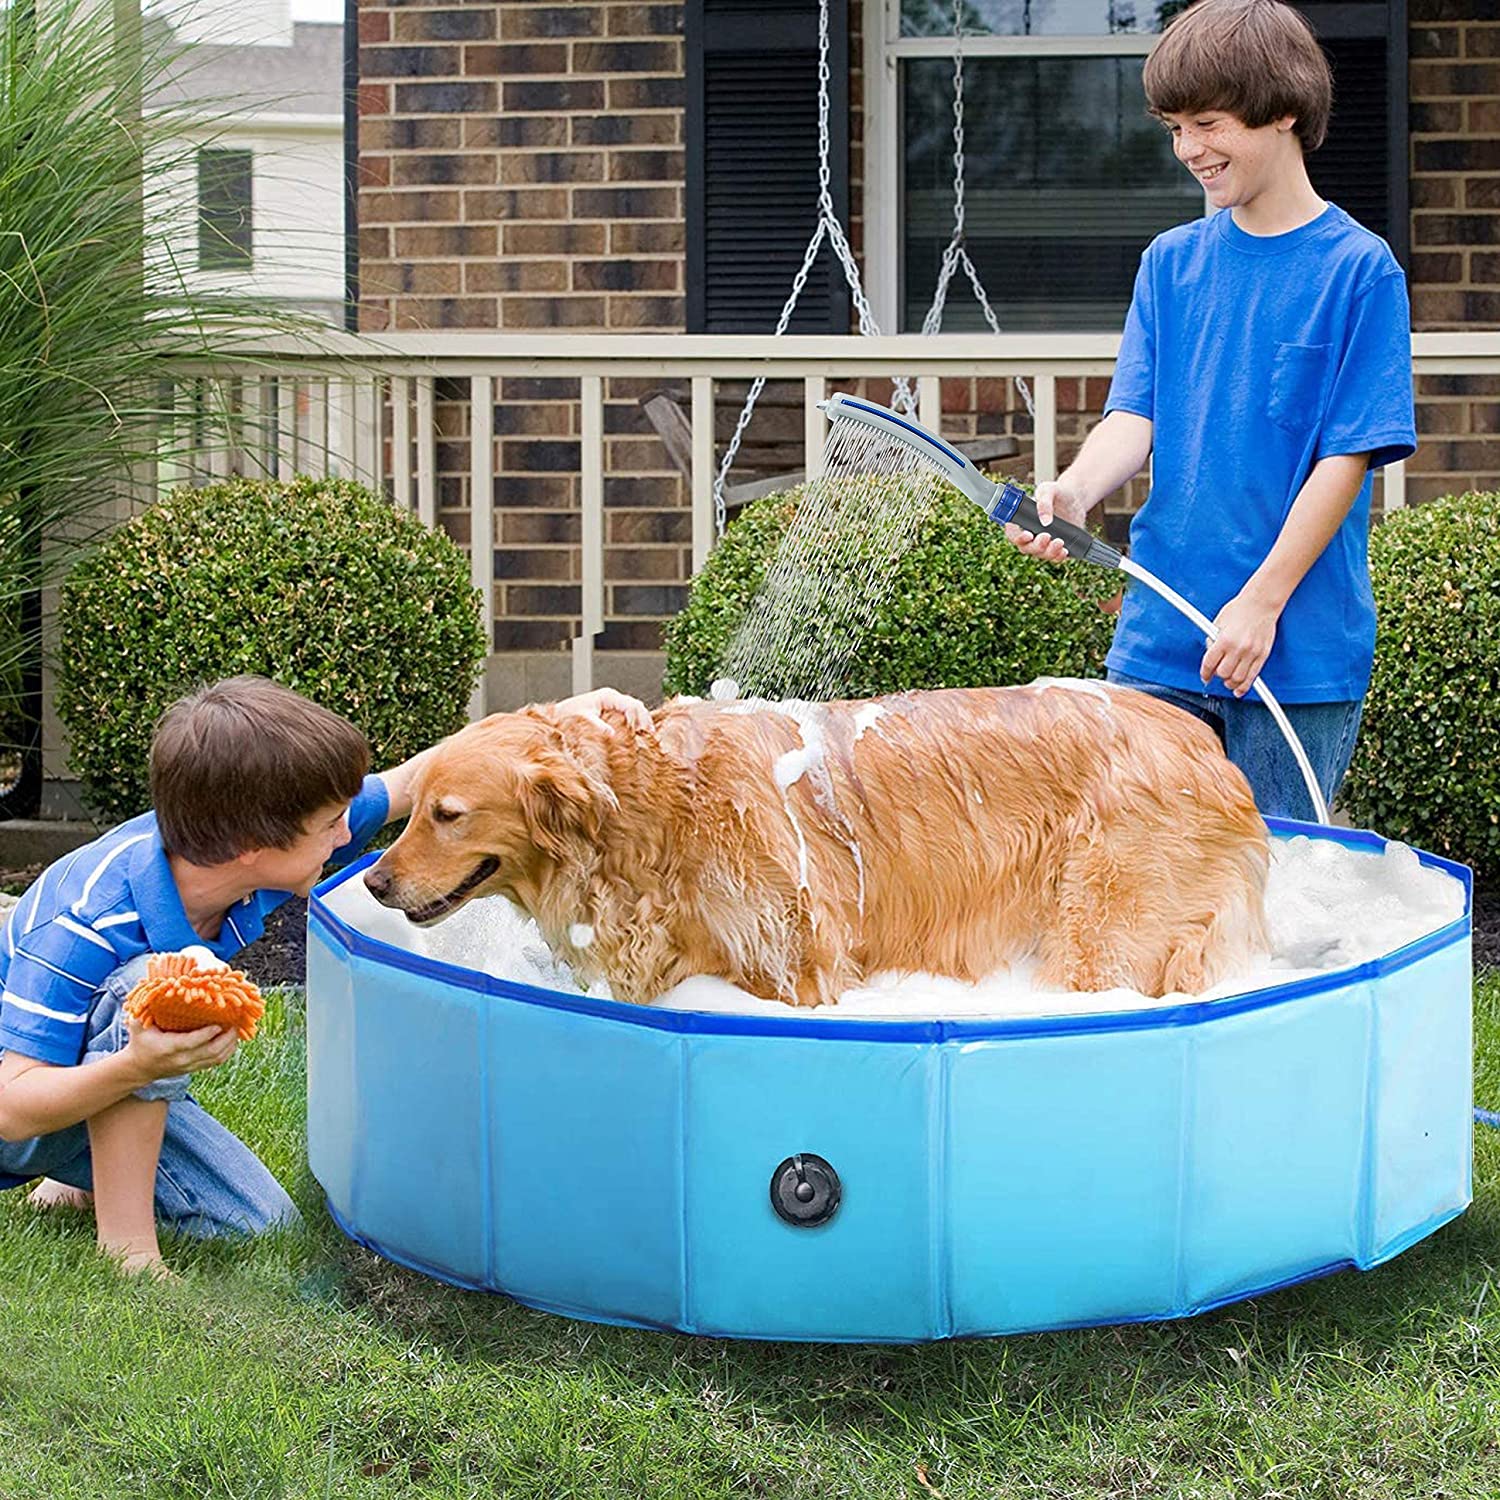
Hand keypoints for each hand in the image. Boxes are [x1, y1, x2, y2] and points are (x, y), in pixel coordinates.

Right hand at [122, 1012, 237, 1084]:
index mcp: (167, 1047)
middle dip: (226, 1038)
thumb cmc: (140, 1041)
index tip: (218, 1024)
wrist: (138, 1068)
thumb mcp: (139, 1024)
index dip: (207, 1034)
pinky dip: (227, 1051)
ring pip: (216, 1058)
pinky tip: (231, 1039)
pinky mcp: (194, 1069)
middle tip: (234, 1023)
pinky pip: (216, 1062)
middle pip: (210, 1052)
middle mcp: (181, 1059)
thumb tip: (158, 985)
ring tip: (236, 1029)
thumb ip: (147, 1007)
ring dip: (230, 1044)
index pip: (192, 1042)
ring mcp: (189, 1066)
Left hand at [563, 687, 651, 731]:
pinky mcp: (614, 712)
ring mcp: (615, 705)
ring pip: (636, 711)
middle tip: (649, 735)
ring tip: (647, 736)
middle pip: (637, 706)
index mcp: (608, 696)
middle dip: (644, 720)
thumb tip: (612, 734)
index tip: (638, 733)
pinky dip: (637, 724)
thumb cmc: (570, 714)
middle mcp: (613, 698)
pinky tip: (640, 735)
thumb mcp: (584, 719)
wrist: (562, 715)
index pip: (630, 704)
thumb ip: (598, 726)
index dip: (637, 719)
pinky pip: (630, 716)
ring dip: (643, 722)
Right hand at [1003, 480, 1087, 564]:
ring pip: (1041, 554)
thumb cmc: (1057, 491)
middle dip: (1036, 546)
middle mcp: (1030, 534)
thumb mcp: (1049, 490)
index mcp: (1022, 520)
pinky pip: (1054, 557)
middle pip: (1026, 548)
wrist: (1076, 497)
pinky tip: (1064, 551)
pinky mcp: (1056, 547)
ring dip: (1049, 552)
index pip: (1013, 534)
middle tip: (1046, 536)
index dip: (1017, 537)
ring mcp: (1043, 542)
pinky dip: (1058, 556)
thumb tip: (1045, 522)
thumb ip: (1044, 502)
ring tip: (1059, 542)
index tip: (1028, 535)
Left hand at [1200, 590, 1281, 696]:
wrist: (1261, 603)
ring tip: (1227, 681)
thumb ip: (1212, 642)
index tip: (1205, 676)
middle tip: (1217, 674)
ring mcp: (1251, 653)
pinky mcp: (1262, 655)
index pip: (1209, 664)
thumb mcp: (1217, 623)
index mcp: (1224, 640)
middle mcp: (1238, 648)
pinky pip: (1252, 677)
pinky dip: (1244, 687)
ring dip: (1230, 684)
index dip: (1205, 673)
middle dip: (1218, 677)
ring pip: (1237, 679)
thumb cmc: (1239, 610)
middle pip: (1223, 674)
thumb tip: (1209, 658)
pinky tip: (1239, 690)